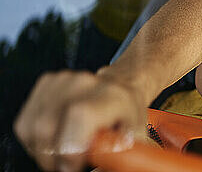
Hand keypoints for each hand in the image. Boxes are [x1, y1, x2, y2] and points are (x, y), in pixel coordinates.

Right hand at [14, 70, 146, 171]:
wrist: (121, 86)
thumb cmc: (126, 114)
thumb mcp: (134, 139)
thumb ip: (119, 157)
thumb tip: (98, 170)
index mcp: (112, 97)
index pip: (79, 116)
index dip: (69, 148)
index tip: (74, 165)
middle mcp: (86, 84)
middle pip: (47, 127)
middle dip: (53, 157)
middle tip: (69, 164)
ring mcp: (63, 80)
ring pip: (32, 128)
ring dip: (42, 150)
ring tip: (64, 150)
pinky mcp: (46, 83)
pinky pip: (25, 123)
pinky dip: (34, 139)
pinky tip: (54, 138)